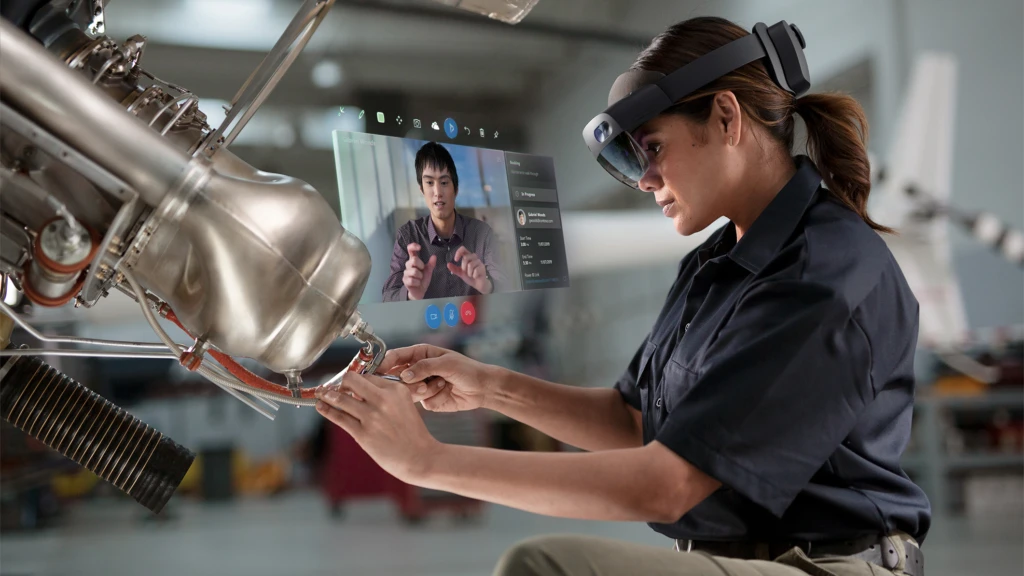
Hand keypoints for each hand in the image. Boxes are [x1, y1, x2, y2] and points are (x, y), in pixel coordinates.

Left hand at [315, 373, 439, 483]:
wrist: (419, 458)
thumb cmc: (412, 433)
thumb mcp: (405, 405)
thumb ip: (386, 395)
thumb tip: (359, 391)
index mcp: (396, 389)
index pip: (367, 376)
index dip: (356, 379)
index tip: (349, 384)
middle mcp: (383, 399)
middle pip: (352, 380)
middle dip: (341, 382)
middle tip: (336, 387)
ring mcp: (372, 417)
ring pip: (341, 398)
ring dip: (327, 394)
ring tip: (322, 394)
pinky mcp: (363, 433)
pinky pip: (339, 417)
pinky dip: (326, 410)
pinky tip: (321, 406)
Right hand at [378, 344, 494, 411]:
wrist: (482, 388)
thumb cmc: (467, 370)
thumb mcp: (446, 363)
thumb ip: (424, 367)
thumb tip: (404, 375)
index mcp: (420, 354)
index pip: (395, 357)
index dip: (384, 364)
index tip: (377, 372)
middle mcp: (418, 370)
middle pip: (398, 378)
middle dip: (410, 383)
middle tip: (424, 384)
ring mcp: (421, 386)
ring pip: (409, 392)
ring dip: (427, 390)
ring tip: (443, 383)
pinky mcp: (428, 400)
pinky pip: (423, 403)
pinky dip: (436, 398)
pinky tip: (448, 391)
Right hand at [403, 243, 436, 299]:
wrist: (420, 291)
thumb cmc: (423, 279)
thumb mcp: (429, 271)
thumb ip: (431, 264)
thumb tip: (434, 256)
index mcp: (414, 261)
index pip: (410, 250)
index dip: (413, 246)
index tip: (419, 247)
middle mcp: (408, 265)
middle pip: (413, 260)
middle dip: (421, 265)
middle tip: (422, 270)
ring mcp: (406, 273)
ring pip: (414, 271)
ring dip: (420, 276)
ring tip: (420, 279)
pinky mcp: (405, 280)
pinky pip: (413, 280)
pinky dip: (418, 282)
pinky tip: (417, 283)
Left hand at [447, 246, 491, 293]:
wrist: (477, 284)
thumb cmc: (469, 277)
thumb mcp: (460, 273)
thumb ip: (454, 269)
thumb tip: (448, 264)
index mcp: (468, 256)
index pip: (463, 249)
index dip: (458, 252)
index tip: (456, 260)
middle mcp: (474, 257)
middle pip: (466, 258)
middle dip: (464, 267)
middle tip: (466, 272)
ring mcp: (479, 262)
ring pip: (470, 265)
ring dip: (469, 273)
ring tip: (471, 275)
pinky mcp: (482, 267)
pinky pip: (475, 270)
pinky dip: (473, 275)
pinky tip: (475, 276)